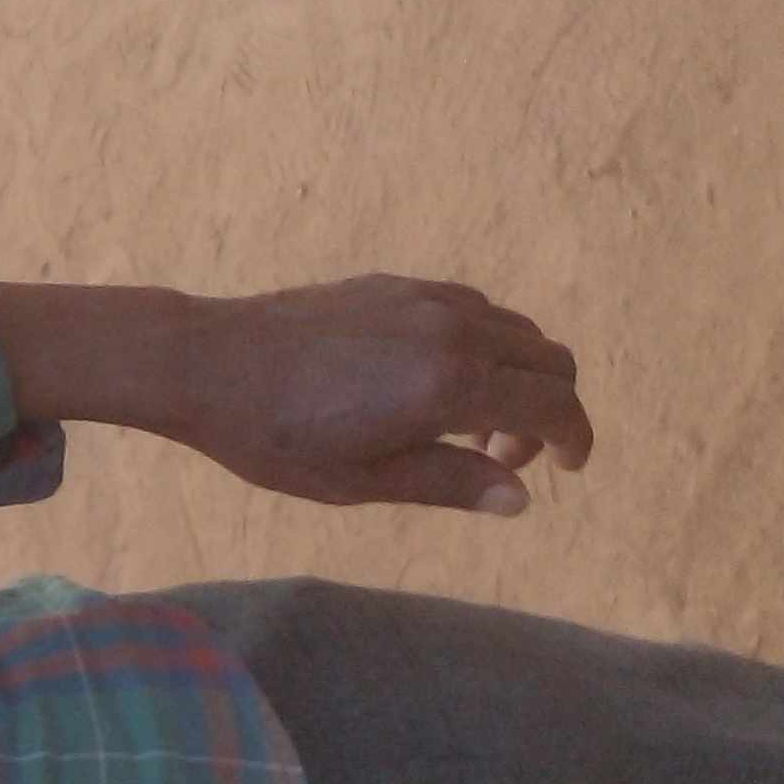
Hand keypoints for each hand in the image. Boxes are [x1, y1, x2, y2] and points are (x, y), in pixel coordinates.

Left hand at [159, 277, 592, 514]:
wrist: (207, 364)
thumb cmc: (275, 436)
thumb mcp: (363, 481)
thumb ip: (450, 485)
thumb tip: (520, 498)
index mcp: (451, 384)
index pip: (554, 405)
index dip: (576, 439)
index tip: (567, 469)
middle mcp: (454, 329)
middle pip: (550, 360)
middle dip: (549, 412)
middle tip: (502, 458)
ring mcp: (427, 299)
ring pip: (517, 331)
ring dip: (517, 378)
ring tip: (464, 428)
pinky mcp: (398, 285)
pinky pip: (474, 311)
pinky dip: (485, 348)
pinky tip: (433, 386)